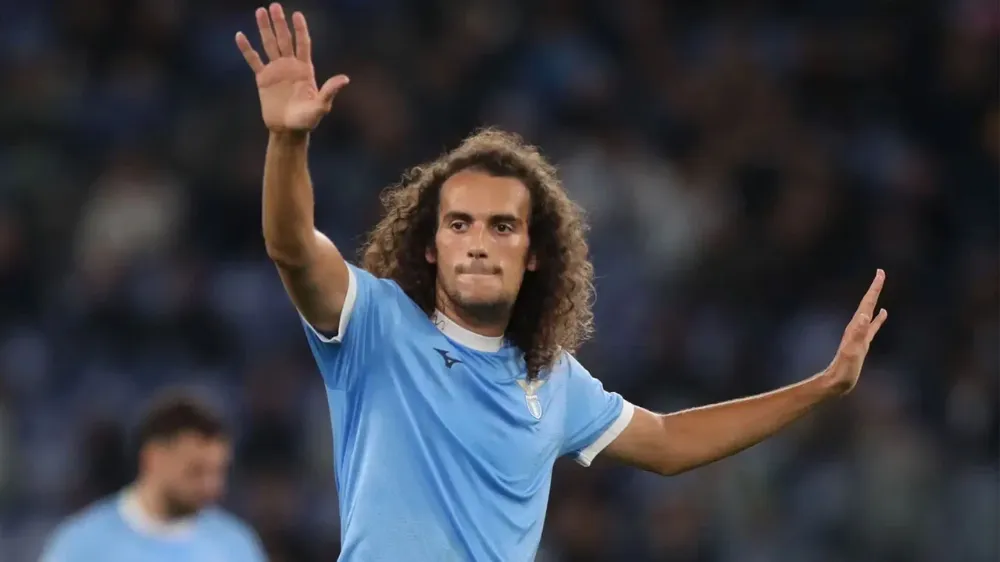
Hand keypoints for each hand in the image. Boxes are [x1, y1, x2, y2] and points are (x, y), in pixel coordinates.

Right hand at [235, 3, 348, 132]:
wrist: (288, 131)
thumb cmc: (307, 120)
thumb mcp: (321, 106)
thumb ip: (330, 91)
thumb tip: (345, 79)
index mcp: (305, 69)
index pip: (303, 44)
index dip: (300, 29)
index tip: (297, 14)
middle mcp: (290, 66)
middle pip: (285, 40)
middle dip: (280, 23)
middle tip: (275, 5)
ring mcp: (276, 71)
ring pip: (269, 45)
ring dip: (265, 29)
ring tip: (260, 11)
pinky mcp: (263, 79)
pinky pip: (253, 60)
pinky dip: (247, 49)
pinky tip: (240, 35)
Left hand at [823, 269, 887, 395]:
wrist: (837, 381)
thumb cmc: (844, 368)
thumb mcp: (852, 351)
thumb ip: (858, 334)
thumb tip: (865, 315)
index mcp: (856, 326)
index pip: (867, 303)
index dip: (874, 288)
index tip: (880, 272)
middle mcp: (857, 327)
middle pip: (867, 303)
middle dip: (875, 288)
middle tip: (881, 273)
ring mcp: (860, 334)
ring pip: (870, 311)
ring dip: (875, 299)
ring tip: (879, 287)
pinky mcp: (863, 342)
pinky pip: (873, 326)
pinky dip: (879, 318)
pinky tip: (883, 313)